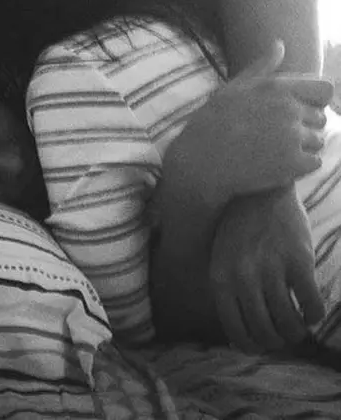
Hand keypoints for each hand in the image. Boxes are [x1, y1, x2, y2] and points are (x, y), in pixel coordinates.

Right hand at [164, 41, 332, 207]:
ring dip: (303, 149)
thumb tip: (279, 44)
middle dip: (305, 128)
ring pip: (318, 142)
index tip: (298, 113)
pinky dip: (300, 167)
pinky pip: (314, 163)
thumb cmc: (211, 124)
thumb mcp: (232, 88)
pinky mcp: (293, 164)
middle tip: (277, 138)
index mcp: (277, 88)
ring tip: (276, 153)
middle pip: (320, 119)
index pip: (324, 90)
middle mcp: (289, 109)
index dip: (314, 103)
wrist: (198, 162)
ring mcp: (293, 137)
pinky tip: (278, 167)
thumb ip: (261, 67)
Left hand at [209, 186, 324, 352]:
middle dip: (276, 341)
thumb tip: (239, 336)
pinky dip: (313, 314)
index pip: (236, 331)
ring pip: (289, 323)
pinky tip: (310, 309)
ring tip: (297, 325)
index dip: (252, 346)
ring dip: (296, 332)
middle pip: (264, 331)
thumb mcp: (221, 258)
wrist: (260, 188)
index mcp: (220, 278)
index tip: (261, 344)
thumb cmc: (238, 227)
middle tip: (282, 335)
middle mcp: (243, 277)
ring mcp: (271, 268)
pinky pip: (311, 304)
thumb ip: (228, 291)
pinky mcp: (298, 259)